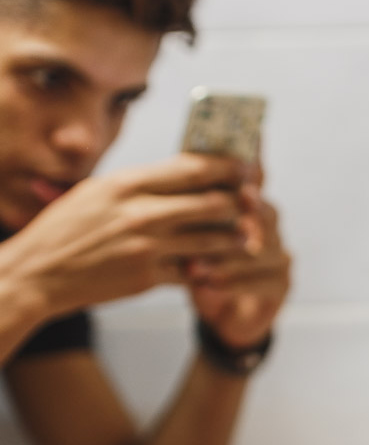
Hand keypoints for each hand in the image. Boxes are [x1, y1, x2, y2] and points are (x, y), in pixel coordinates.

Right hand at [7, 154, 248, 317]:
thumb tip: (187, 172)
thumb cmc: (67, 228)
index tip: (246, 167)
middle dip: (239, 204)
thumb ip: (143, 184)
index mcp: (128, 183)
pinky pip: (195, 271)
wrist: (38, 273)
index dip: (227, 167)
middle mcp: (141, 212)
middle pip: (213, 203)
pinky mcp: (149, 277)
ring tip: (246, 236)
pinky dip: (209, 268)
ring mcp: (147, 247)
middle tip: (254, 204)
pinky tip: (218, 265)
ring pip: (213, 240)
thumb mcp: (98, 191)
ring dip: (234, 239)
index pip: (193, 169)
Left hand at [184, 164, 290, 348]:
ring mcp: (279, 254)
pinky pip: (264, 280)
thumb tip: (171, 178)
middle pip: (266, 213)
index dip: (249, 175)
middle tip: (220, 213)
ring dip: (227, 257)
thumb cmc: (199, 266)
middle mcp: (269, 225)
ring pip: (263, 249)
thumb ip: (185, 210)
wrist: (220, 313)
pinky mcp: (282, 283)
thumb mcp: (185, 236)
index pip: (255, 180)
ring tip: (195, 265)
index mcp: (248, 204)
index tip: (232, 175)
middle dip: (242, 214)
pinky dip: (236, 282)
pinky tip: (211, 284)